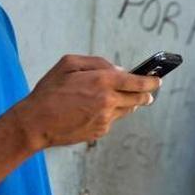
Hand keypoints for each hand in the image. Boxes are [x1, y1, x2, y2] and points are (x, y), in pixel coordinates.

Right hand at [9, 55, 160, 148]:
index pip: (138, 82)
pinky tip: (92, 110)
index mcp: (102, 81)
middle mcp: (108, 101)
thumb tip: (118, 69)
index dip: (151, 82)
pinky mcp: (100, 131)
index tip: (158, 81)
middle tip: (148, 93)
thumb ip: (97, 62)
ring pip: (126, 110)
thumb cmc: (49, 91)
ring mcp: (105, 119)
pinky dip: (108, 114)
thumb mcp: (68, 64)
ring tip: (114, 99)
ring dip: (126, 104)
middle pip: (138, 99)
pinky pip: (112, 120)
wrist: (36, 123)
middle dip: (144, 95)